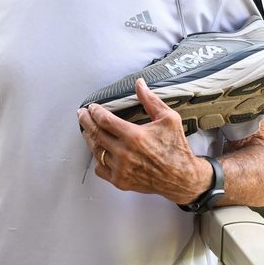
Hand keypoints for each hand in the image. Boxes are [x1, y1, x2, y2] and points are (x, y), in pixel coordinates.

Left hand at [77, 78, 209, 203]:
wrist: (181, 177)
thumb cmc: (176, 148)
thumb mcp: (168, 118)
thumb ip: (150, 100)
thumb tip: (139, 84)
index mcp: (134, 136)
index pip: (104, 120)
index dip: (95, 112)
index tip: (92, 107)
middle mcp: (124, 153)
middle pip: (95, 134)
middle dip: (86, 121)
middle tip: (82, 114)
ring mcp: (120, 168)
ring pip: (96, 151)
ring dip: (89, 138)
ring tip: (87, 130)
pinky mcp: (120, 181)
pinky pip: (100, 168)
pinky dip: (97, 158)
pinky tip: (98, 150)